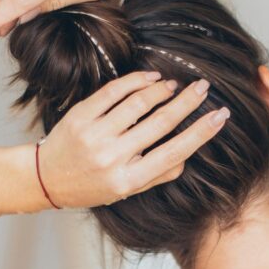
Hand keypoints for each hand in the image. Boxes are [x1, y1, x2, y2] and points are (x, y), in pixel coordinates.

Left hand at [37, 71, 229, 208]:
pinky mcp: (81, 116)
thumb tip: (187, 155)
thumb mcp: (126, 190)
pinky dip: (136, 81)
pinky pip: (114, 92)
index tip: (221, 116)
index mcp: (128, 180)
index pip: (173, 153)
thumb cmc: (91, 186)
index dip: (200, 133)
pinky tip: (150, 78)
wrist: (47, 178)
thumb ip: (157, 175)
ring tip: (174, 85)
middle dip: (187, 102)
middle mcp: (112, 158)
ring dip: (162, 90)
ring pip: (138, 103)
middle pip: (160, 123)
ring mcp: (95, 136)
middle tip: (204, 87)